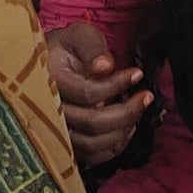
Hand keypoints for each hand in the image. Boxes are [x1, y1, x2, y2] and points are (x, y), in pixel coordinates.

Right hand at [46, 22, 150, 166]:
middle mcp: (49, 111)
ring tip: (137, 111)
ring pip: (92, 144)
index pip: (88, 94)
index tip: (137, 74)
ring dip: (122, 131)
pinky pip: (91, 157)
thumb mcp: (79, 35)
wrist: (47, 65)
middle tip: (146, 96)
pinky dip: (113, 147)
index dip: (116, 85)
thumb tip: (105, 67)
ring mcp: (55, 131)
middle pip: (92, 123)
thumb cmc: (66, 48)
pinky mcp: (65, 143)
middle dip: (126, 112)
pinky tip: (126, 129)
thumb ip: (92, 47)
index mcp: (50, 82)